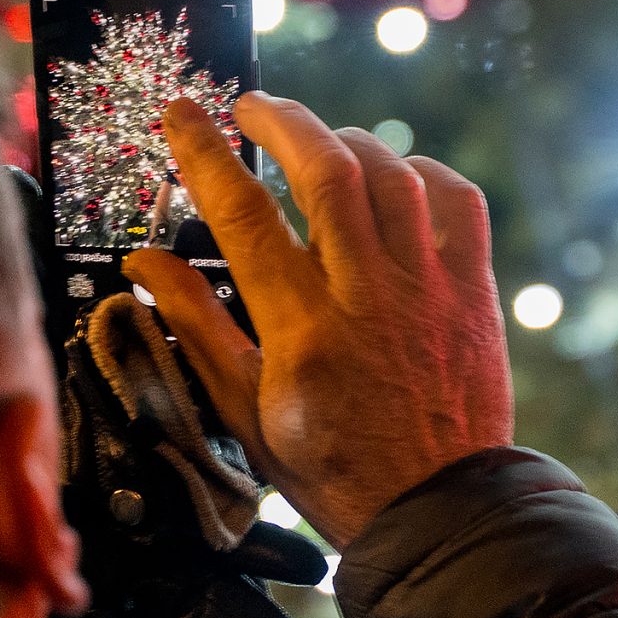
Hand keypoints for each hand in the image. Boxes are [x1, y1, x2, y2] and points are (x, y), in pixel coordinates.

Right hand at [123, 93, 513, 550]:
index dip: (205, 153)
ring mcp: (428, 288)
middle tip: (250, 106)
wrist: (437, 512)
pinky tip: (395, 178)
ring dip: (347, 141)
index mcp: (302, 328)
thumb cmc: (333, 468)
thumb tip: (145, 262)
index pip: (242, 214)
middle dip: (281, 121)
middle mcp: (367, 295)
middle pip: (325, 169)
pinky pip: (458, 200)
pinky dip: (423, 173)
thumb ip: (197, 326)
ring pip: (391, 173)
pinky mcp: (473, 291)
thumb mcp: (247, 410)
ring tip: (316, 142)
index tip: (182, 113)